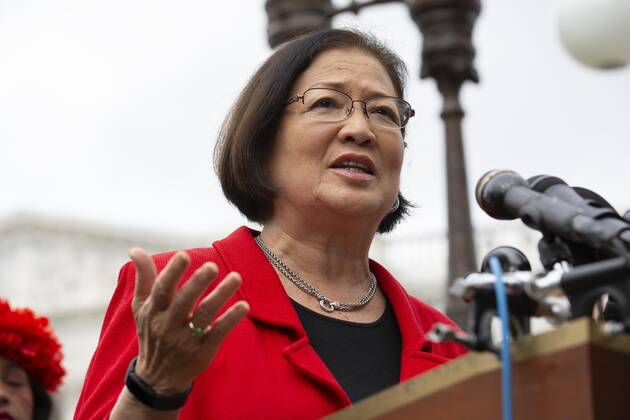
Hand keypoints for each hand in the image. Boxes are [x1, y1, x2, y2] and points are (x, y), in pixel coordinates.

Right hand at [129, 248, 248, 394]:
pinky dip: (230, 319)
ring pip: (204, 315)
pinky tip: (244, 305)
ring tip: (236, 277)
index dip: (172, 273)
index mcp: (153, 311)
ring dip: (220, 296)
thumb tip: (134, 249)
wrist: (157, 379)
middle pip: (183, 302)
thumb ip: (143, 278)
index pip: (162, 289)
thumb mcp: (142, 308)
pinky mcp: (203, 351)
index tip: (183, 255)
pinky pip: (218, 333)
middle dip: (197, 283)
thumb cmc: (152, 333)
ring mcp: (186, 340)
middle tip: (212, 266)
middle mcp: (168, 325)